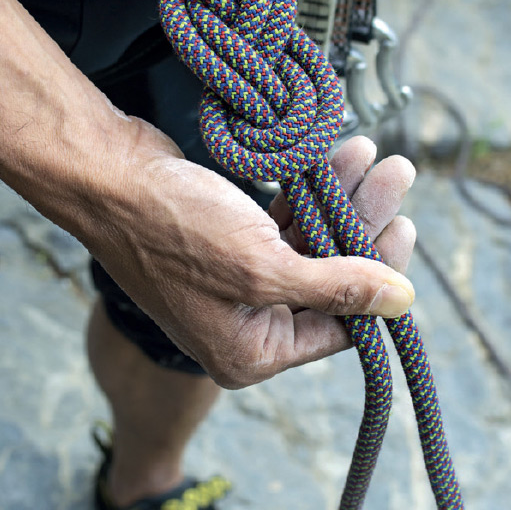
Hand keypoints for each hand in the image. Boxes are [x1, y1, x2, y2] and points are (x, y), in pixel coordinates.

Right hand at [87, 123, 415, 388]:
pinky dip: (311, 194)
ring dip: (342, 200)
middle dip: (363, 224)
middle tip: (397, 174)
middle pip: (329, 277)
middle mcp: (247, 322)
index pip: (340, 325)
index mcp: (251, 352)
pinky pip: (285, 222)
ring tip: (377, 157)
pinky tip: (336, 159)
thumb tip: (403, 302)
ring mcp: (238, 279)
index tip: (403, 228)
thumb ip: (336, 287)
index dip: (377, 278)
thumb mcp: (262, 269)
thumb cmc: (174, 231)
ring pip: (311, 243)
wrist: (107, 178)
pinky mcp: (231, 240)